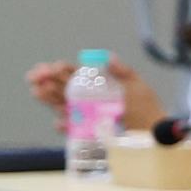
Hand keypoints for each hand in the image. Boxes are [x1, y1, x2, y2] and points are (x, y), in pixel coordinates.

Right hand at [25, 57, 164, 130]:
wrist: (153, 133)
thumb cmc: (146, 108)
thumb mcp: (137, 87)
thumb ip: (123, 73)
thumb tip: (109, 58)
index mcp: (95, 83)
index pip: (71, 73)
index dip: (57, 69)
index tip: (50, 67)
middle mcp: (86, 98)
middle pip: (60, 87)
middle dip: (45, 81)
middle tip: (36, 78)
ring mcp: (84, 114)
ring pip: (61, 105)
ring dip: (48, 99)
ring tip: (39, 91)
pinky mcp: (87, 131)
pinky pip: (71, 128)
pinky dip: (64, 125)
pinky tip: (60, 121)